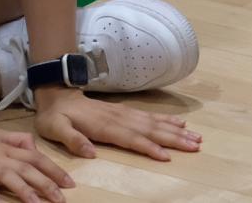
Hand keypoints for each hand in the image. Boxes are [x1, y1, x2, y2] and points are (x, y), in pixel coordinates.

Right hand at [0, 121, 74, 202]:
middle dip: (45, 183)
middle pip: (25, 168)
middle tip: (61, 198)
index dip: (53, 170)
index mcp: (5, 147)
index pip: (35, 157)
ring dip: (24, 190)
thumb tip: (36, 150)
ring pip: (6, 176)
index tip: (69, 183)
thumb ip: (16, 141)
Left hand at [35, 87, 201, 161]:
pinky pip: (151, 117)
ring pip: (155, 123)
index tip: (167, 156)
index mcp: (105, 126)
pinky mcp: (126, 112)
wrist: (57, 95)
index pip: (132, 139)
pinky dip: (168, 120)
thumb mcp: (56, 129)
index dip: (150, 148)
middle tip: (195, 146)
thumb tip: (91, 153)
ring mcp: (125, 114)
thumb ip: (73, 140)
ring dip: (176, 130)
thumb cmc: (55, 116)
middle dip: (175, 138)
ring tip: (195, 137)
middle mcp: (120, 119)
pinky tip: (180, 124)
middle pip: (152, 130)